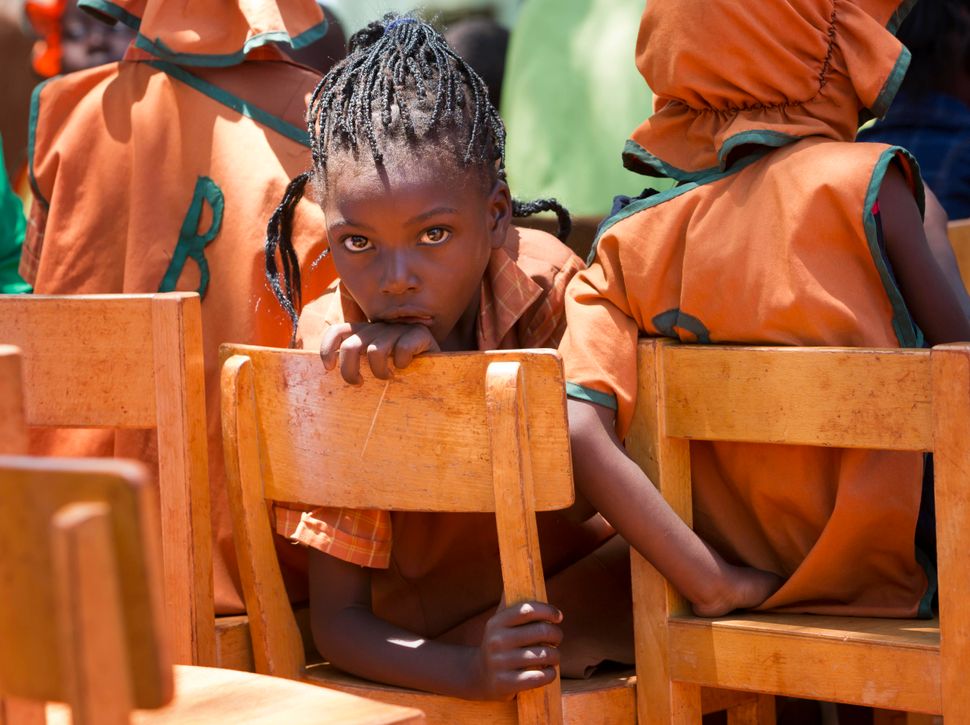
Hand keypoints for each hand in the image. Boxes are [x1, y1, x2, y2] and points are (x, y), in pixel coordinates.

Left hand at [320, 322, 439, 383]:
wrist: (439, 370)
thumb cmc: (404, 372)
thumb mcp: (377, 365)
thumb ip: (358, 364)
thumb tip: (330, 375)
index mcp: (366, 332)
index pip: (338, 331)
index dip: (328, 348)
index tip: (328, 368)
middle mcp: (379, 327)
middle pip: (351, 346)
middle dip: (349, 370)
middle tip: (358, 384)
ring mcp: (400, 329)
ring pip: (376, 351)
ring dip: (379, 371)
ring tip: (388, 378)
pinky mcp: (419, 333)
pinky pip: (402, 349)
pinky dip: (402, 363)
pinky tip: (407, 367)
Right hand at [469, 601, 562, 700]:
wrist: (477, 676)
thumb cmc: (498, 644)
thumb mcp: (499, 622)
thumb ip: (510, 602)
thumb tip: (517, 574)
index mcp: (497, 622)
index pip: (527, 610)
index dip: (547, 611)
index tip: (558, 617)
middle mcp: (497, 641)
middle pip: (540, 633)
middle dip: (556, 635)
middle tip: (557, 639)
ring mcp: (500, 663)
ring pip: (543, 656)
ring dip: (555, 656)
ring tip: (554, 656)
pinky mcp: (505, 684)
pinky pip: (538, 677)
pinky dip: (549, 674)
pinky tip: (548, 672)